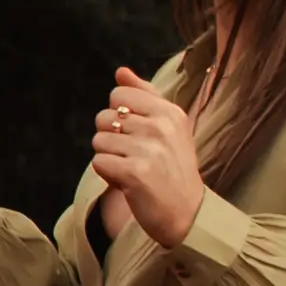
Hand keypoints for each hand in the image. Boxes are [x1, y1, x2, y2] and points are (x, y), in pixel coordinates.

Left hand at [92, 67, 207, 247]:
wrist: (187, 213)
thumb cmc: (173, 168)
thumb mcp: (169, 127)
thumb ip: (144, 96)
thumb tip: (120, 71)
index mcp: (169, 112)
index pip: (119, 94)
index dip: (118, 115)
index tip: (136, 133)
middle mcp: (161, 126)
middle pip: (104, 117)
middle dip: (112, 138)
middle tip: (136, 156)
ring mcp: (148, 149)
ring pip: (99, 141)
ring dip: (110, 158)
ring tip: (133, 168)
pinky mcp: (134, 172)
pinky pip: (98, 162)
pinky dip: (107, 174)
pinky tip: (128, 182)